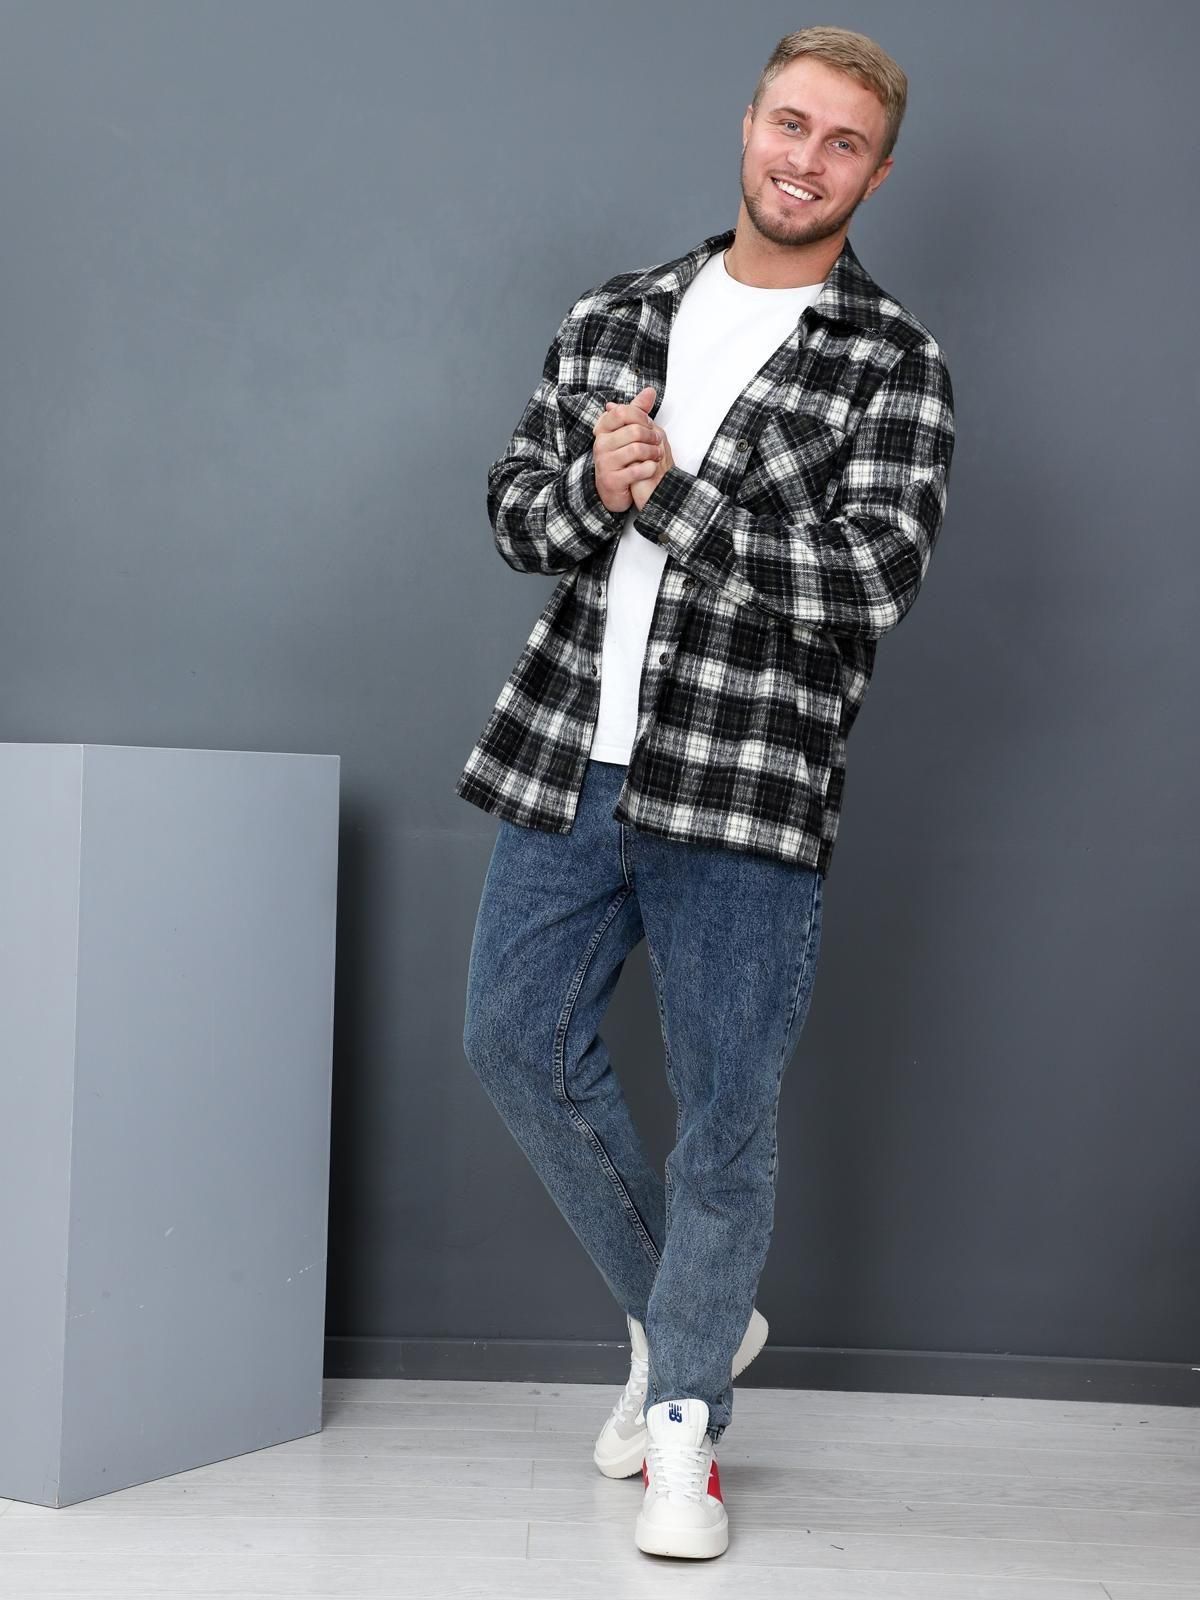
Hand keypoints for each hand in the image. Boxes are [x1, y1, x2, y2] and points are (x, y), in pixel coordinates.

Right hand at [591, 385, 672, 512]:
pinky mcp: (611, 480)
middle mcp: (600, 445)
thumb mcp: (627, 432)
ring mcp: (604, 463)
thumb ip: (637, 411)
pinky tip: (652, 468)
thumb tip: (650, 391)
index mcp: (603, 430)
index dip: (640, 416)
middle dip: (651, 435)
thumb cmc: (622, 457)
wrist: (612, 490)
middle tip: (658, 441)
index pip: (621, 412)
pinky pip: (636, 470)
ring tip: (657, 455)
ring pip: (636, 449)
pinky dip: (649, 468)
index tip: (648, 423)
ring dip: (653, 452)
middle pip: (633, 430)